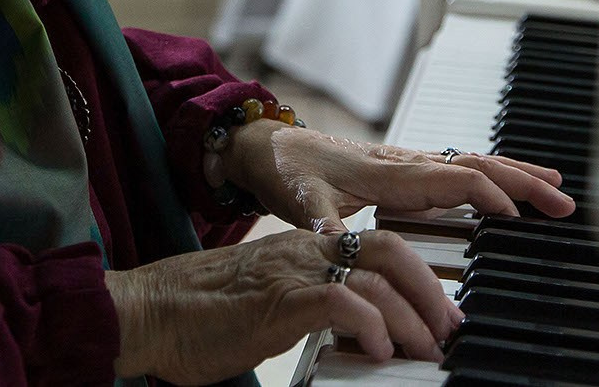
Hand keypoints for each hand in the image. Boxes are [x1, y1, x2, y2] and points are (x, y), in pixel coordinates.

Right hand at [107, 226, 459, 382]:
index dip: (417, 275)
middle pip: (390, 249)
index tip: (440, 313)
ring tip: (428, 348)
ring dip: (412, 315)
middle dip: (431, 288)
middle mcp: (304, 253)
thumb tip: (355, 343)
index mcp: (304, 252)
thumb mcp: (270, 307)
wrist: (148, 310)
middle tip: (450, 328)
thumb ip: (312, 312)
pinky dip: (370, 325)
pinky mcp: (278, 301)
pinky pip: (339, 301)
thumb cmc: (199, 317)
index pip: (376, 246)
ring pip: (374, 276)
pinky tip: (379, 351)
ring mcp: (292, 272)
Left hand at [225, 119, 573, 232]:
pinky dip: (493, 174)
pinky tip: (509, 185)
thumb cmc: (284, 169)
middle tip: (563, 200)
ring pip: (475, 161)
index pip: (454, 179)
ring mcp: (409, 163)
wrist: (268, 146)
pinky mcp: (406, 169)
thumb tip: (336, 247)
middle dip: (524, 180)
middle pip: (478, 164)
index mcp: (390, 171)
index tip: (519, 219)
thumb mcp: (300, 202)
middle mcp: (407, 162)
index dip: (488, 196)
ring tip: (555, 187)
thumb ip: (322, 226)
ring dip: (517, 173)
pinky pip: (460, 167)